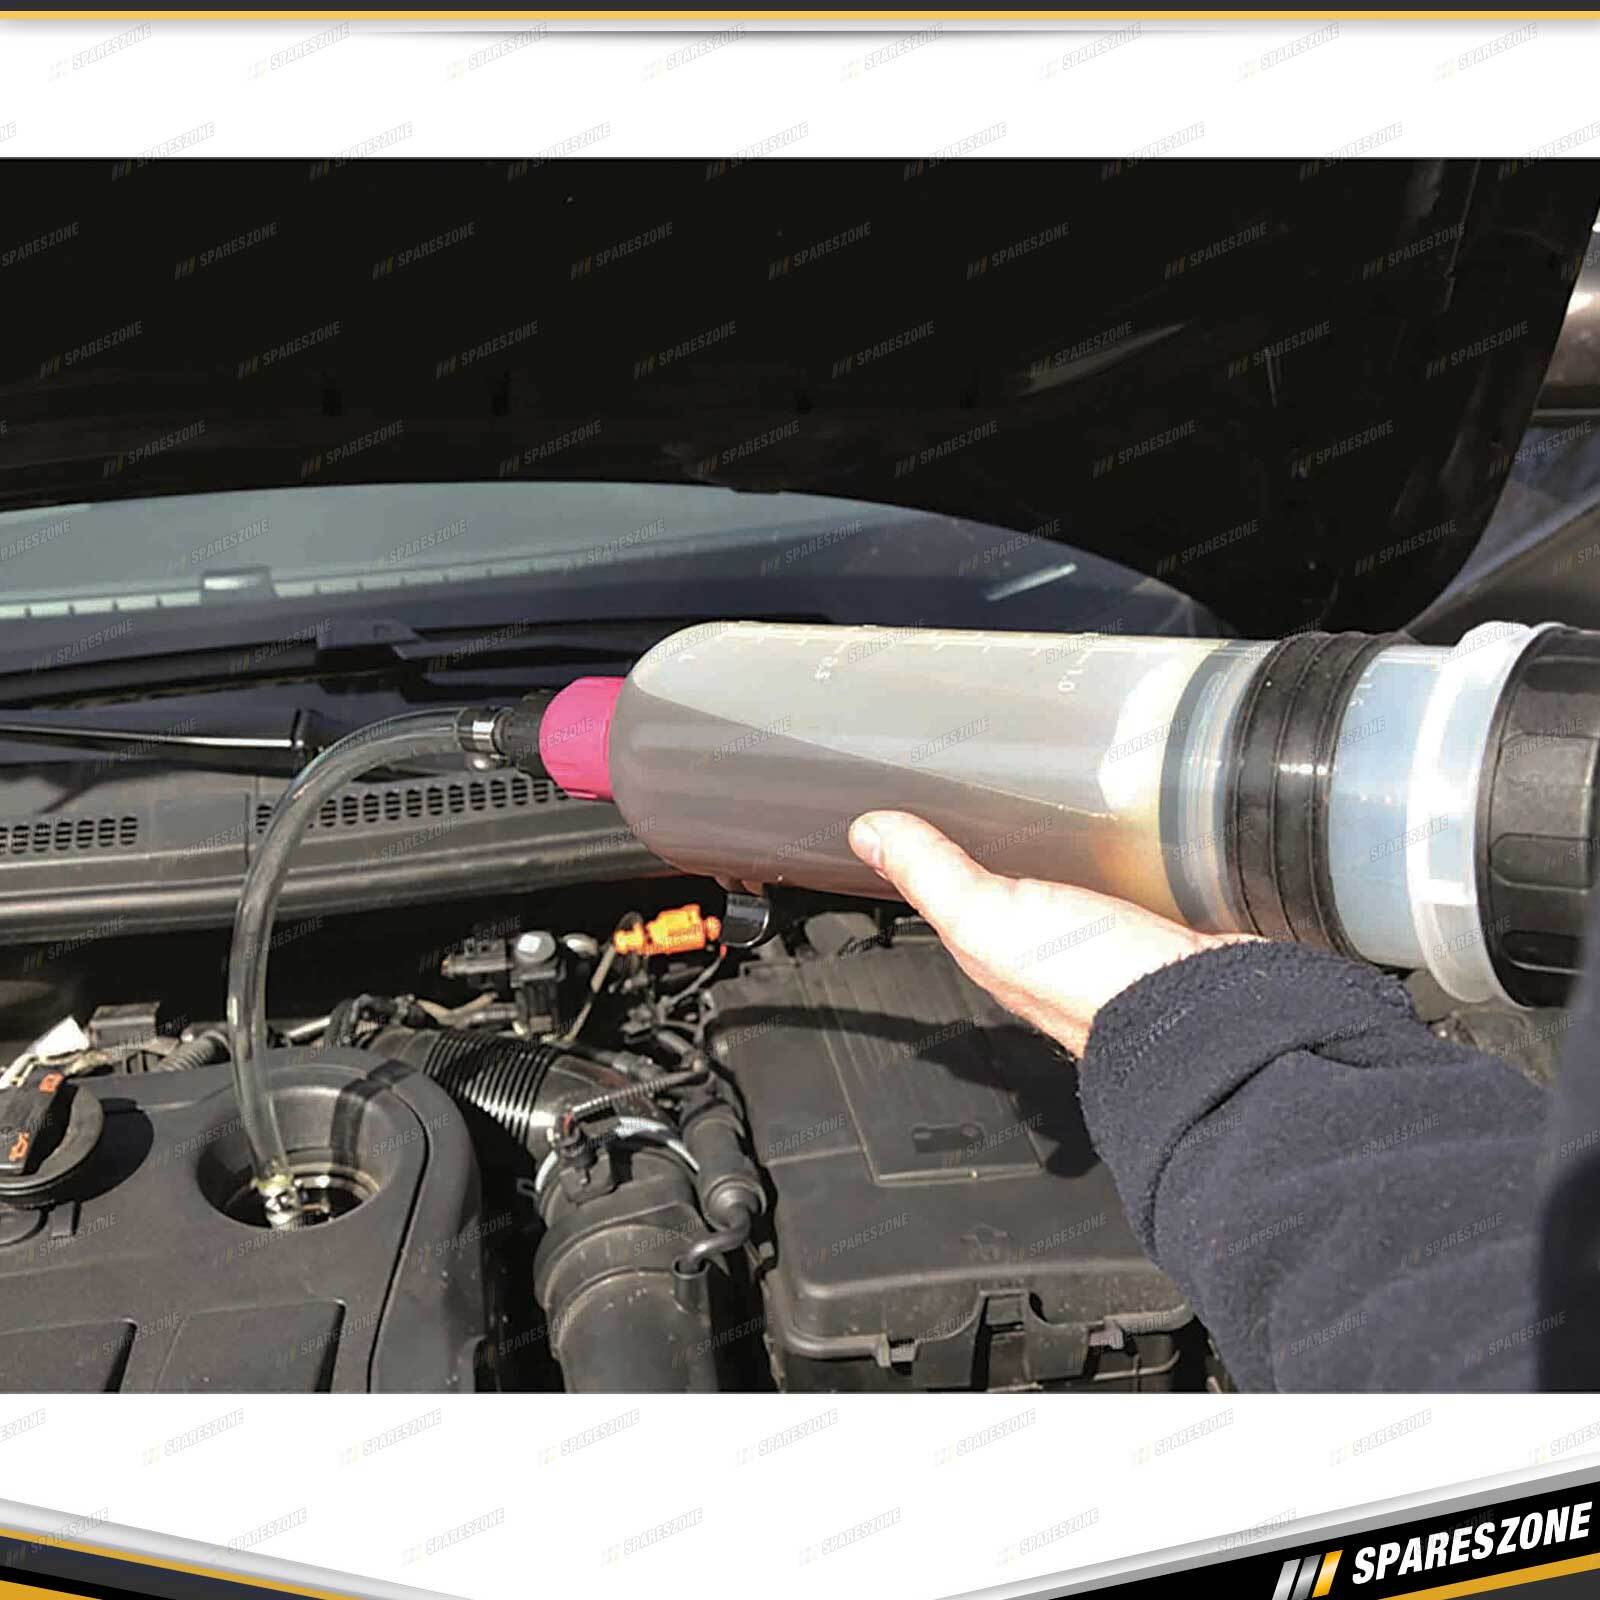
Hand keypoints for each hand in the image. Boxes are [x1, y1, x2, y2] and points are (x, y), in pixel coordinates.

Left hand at [847, 810, 1258, 1057]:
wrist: (1208, 1016)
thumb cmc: (1097, 988)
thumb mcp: (990, 920)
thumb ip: (935, 876)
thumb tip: (870, 832)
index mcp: (998, 954)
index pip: (951, 902)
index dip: (932, 861)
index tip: (918, 812)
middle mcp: (1047, 954)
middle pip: (1012, 896)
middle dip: (1003, 850)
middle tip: (989, 793)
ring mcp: (1106, 945)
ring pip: (1071, 891)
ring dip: (1065, 854)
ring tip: (1056, 800)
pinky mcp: (1161, 931)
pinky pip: (1129, 888)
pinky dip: (1122, 862)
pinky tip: (1129, 833)